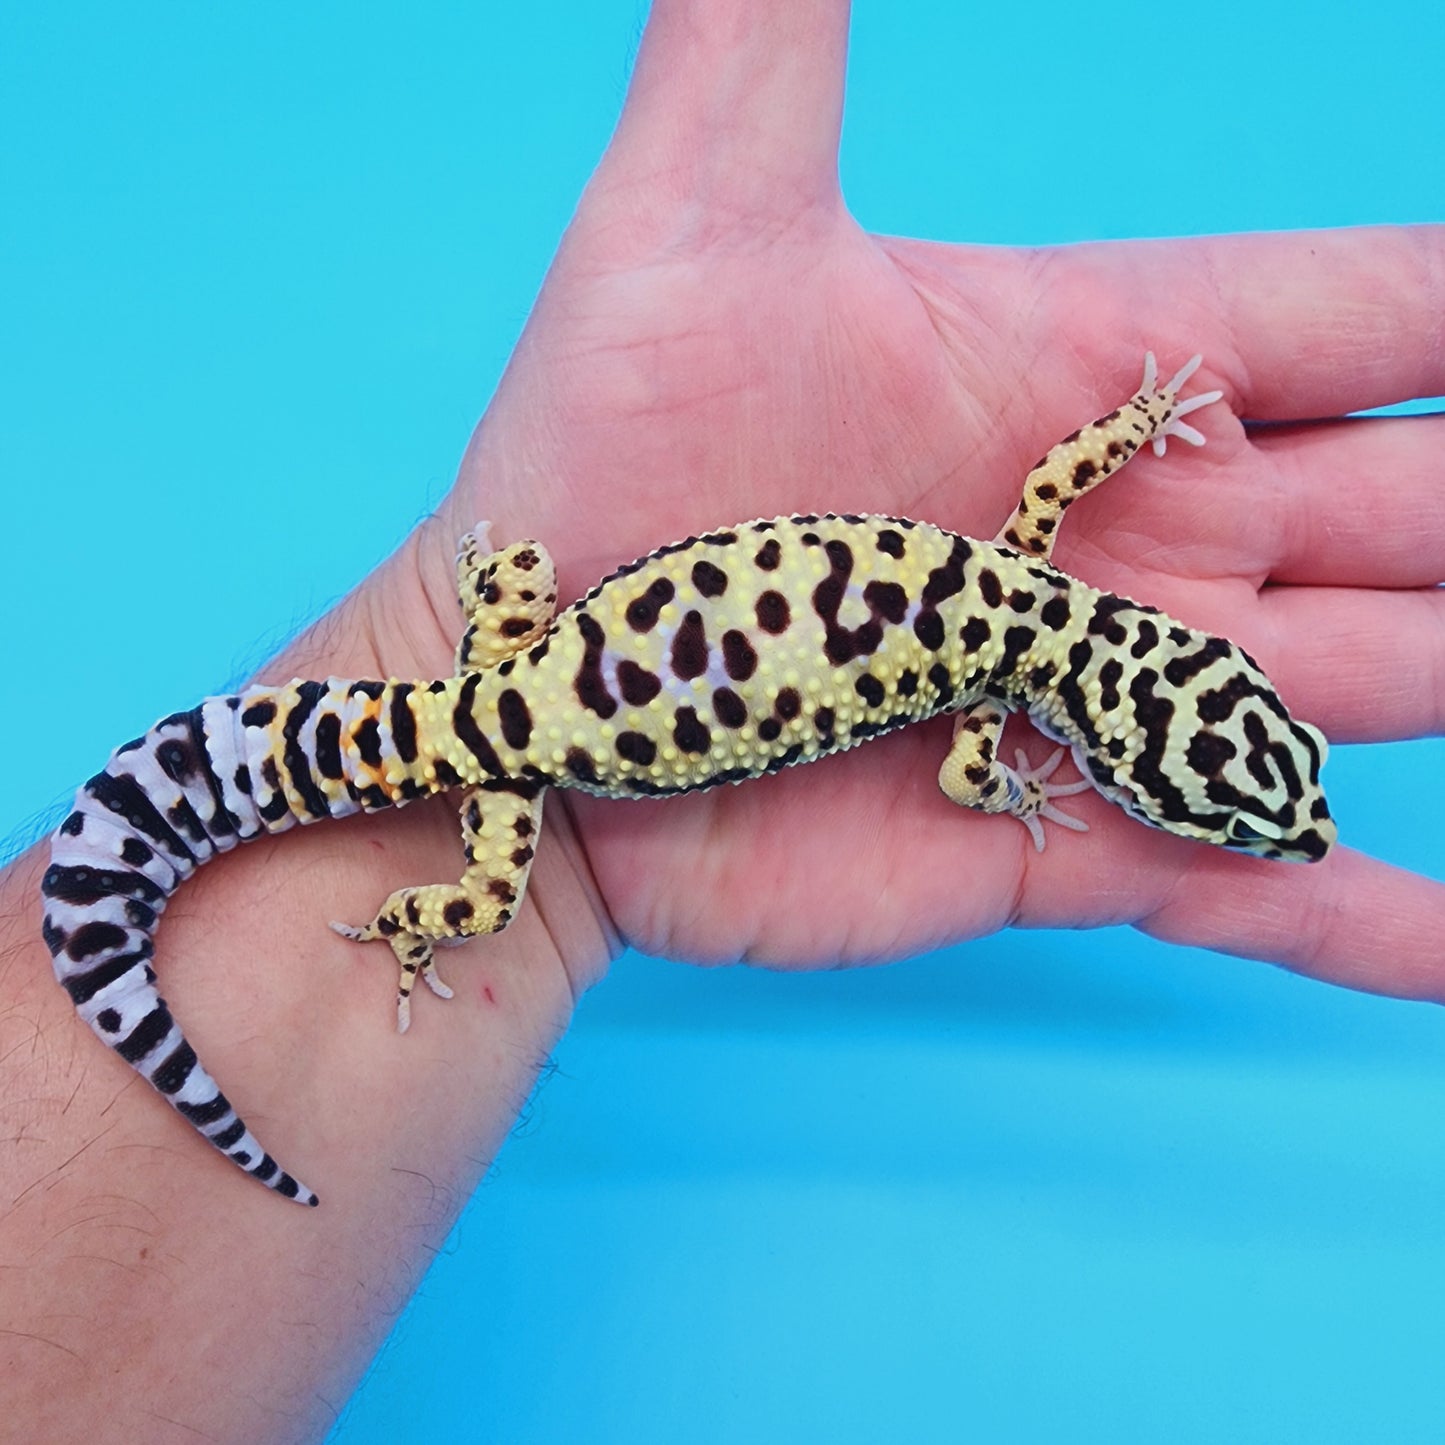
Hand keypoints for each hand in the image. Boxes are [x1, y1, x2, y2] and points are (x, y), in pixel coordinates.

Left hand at [399, 0, 1444, 996]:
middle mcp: (1125, 534)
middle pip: (1403, 507)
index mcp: (1086, 373)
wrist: (534, 705)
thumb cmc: (594, 472)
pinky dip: (1351, 914)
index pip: (1354, 317)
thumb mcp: (682, 235)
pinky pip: (1243, 879)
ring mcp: (1095, 693)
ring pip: (1359, 683)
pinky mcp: (1052, 838)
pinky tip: (1441, 946)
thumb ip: (757, 31)